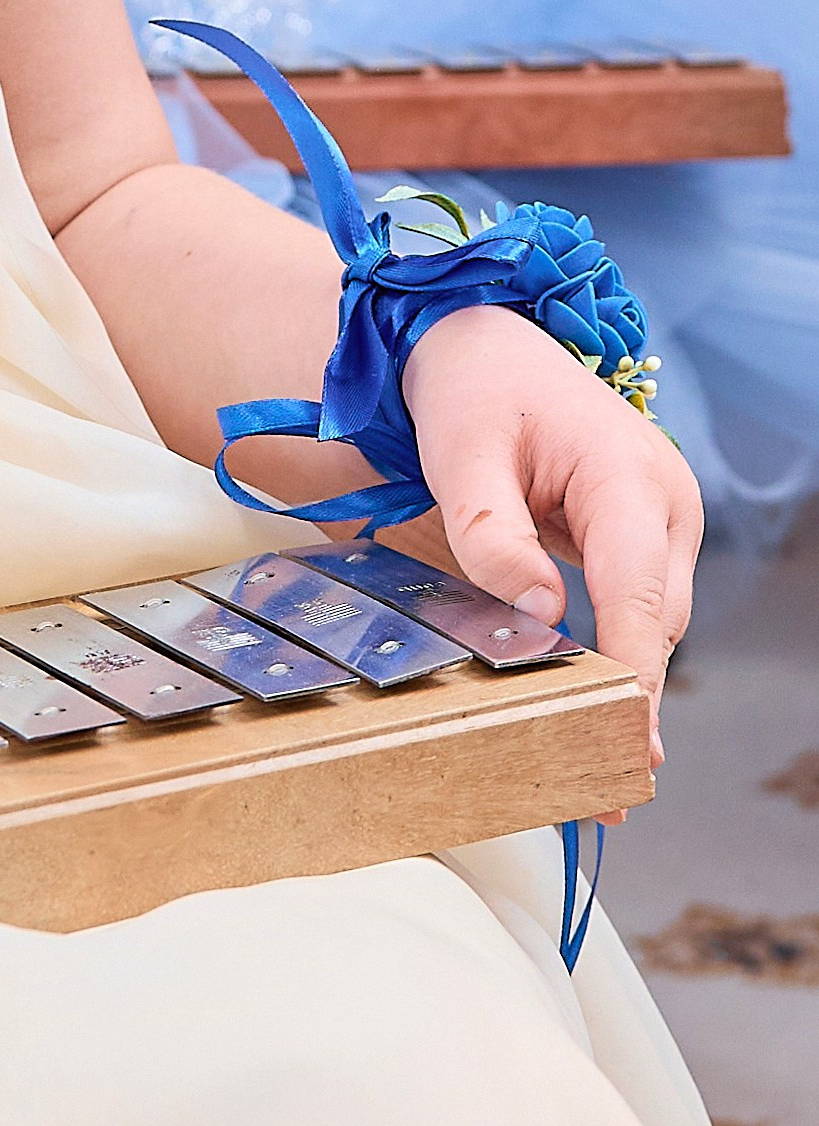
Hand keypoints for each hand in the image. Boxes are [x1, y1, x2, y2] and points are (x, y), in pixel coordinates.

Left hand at [401, 306, 697, 750]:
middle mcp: (664, 500)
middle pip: (657, 618)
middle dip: (633, 695)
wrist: (482, 342)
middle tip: (601, 783)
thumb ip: (492, 533)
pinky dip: (615, 650)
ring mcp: (660, 518)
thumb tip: (537, 618)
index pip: (641, 592)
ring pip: (653, 618)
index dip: (636, 673)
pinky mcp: (641, 534)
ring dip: (625, 678)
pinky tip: (585, 703)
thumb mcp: (461, 452)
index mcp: (629, 475)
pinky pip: (636, 604)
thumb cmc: (474, 387)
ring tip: (588, 761)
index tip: (628, 739)